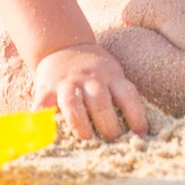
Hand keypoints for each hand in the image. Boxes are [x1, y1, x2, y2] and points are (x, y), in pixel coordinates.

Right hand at [32, 42, 149, 141]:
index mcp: (111, 75)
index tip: (141, 135)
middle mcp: (91, 78)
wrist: (62, 44)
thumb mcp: (111, 72)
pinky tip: (47, 135)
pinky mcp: (47, 89)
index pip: (127, 95)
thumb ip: (119, 93)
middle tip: (112, 140)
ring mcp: (68, 83)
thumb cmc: (93, 68)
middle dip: (108, 125)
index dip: (136, 116)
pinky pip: (43, 107)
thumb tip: (138, 129)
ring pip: (73, 104)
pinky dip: (43, 122)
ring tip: (86, 138)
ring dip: (80, 124)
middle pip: (101, 103)